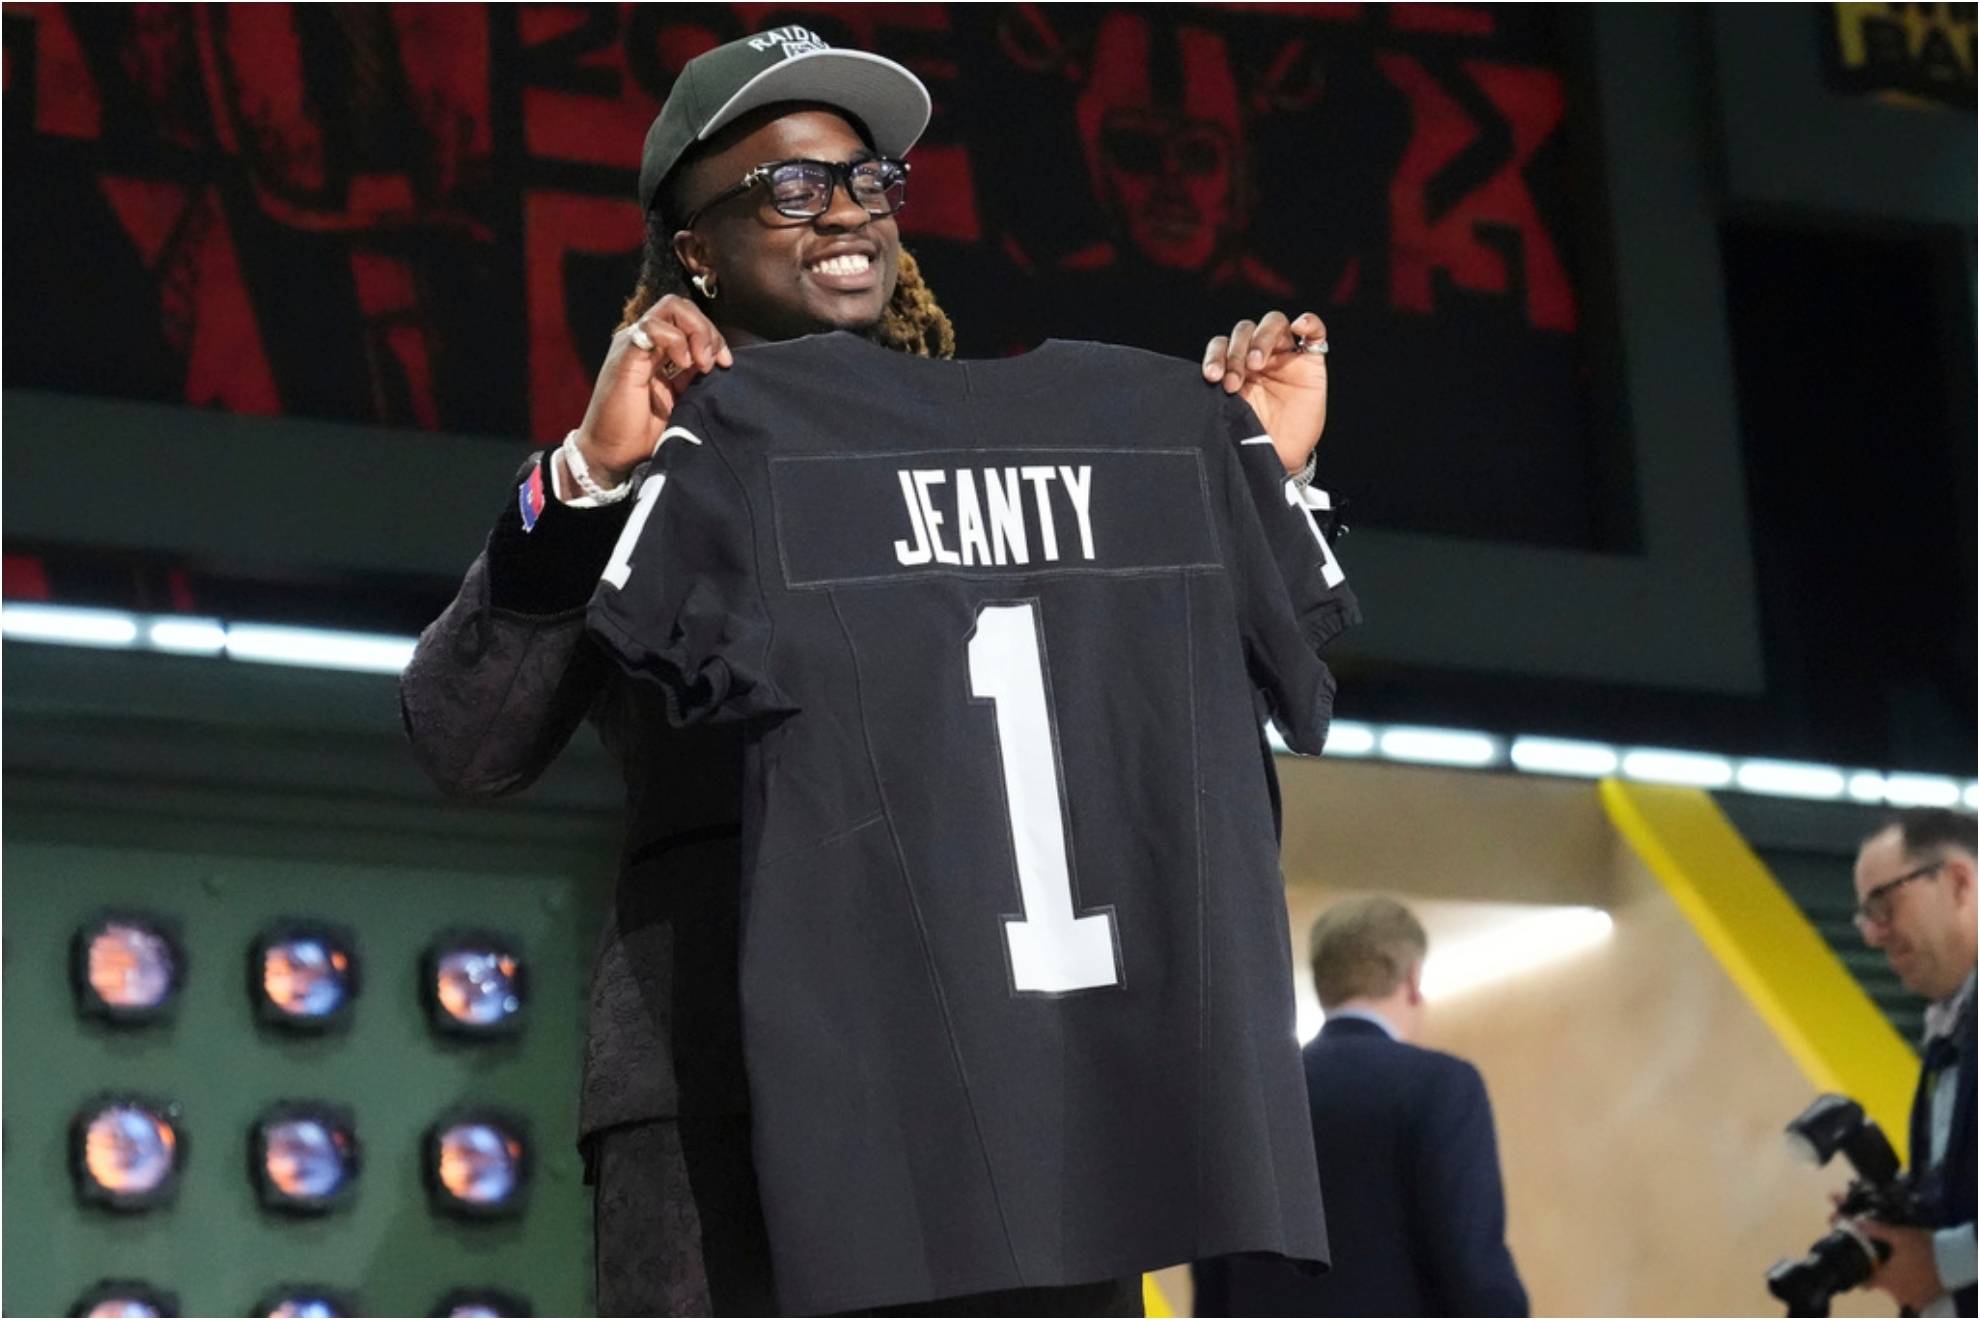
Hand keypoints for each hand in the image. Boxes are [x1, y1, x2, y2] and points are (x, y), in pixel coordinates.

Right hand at [567, 294, 731, 494]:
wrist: (612, 454)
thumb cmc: (640, 433)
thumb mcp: (679, 400)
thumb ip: (693, 377)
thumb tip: (718, 361)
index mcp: (657, 351)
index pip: (689, 321)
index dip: (713, 336)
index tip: (726, 364)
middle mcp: (644, 342)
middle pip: (682, 307)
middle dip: (707, 329)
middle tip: (715, 361)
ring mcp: (633, 345)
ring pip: (670, 307)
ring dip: (696, 331)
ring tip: (701, 362)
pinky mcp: (624, 356)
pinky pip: (651, 327)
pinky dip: (675, 340)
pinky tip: (684, 364)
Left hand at [1201, 310, 1328, 475]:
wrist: (1278, 458)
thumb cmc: (1252, 436)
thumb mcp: (1229, 411)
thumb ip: (1218, 389)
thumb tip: (1204, 376)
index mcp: (1236, 364)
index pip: (1223, 343)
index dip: (1216, 355)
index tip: (1212, 377)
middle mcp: (1259, 355)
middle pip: (1245, 330)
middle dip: (1236, 352)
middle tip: (1233, 381)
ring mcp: (1286, 355)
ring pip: (1274, 323)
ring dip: (1262, 339)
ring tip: (1256, 364)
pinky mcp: (1311, 362)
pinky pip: (1315, 331)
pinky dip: (1309, 323)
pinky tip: (1300, 325)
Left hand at [1854, 1219, 1944, 1311]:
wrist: (1954, 1260)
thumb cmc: (1924, 1247)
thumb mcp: (1899, 1235)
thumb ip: (1876, 1230)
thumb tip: (1856, 1222)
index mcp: (1886, 1279)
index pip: (1865, 1282)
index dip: (1861, 1273)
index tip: (1860, 1263)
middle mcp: (1897, 1292)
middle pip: (1881, 1284)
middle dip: (1880, 1272)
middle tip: (1881, 1258)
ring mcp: (1911, 1297)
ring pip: (1896, 1288)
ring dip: (1895, 1278)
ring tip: (1897, 1262)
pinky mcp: (1925, 1298)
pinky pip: (1911, 1293)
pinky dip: (1908, 1284)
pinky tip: (1911, 1271)